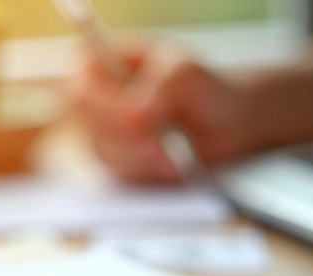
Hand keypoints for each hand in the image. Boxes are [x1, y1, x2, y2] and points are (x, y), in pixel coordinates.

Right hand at [69, 45, 258, 182]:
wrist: (229, 124)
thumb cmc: (205, 88)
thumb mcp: (188, 75)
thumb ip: (162, 88)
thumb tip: (137, 115)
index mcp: (104, 63)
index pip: (83, 84)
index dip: (104, 104)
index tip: (138, 118)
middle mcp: (98, 99)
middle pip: (88, 124)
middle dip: (126, 138)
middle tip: (158, 146)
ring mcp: (105, 133)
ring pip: (103, 152)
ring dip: (140, 158)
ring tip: (173, 158)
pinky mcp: (117, 163)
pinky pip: (118, 175)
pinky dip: (146, 173)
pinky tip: (170, 167)